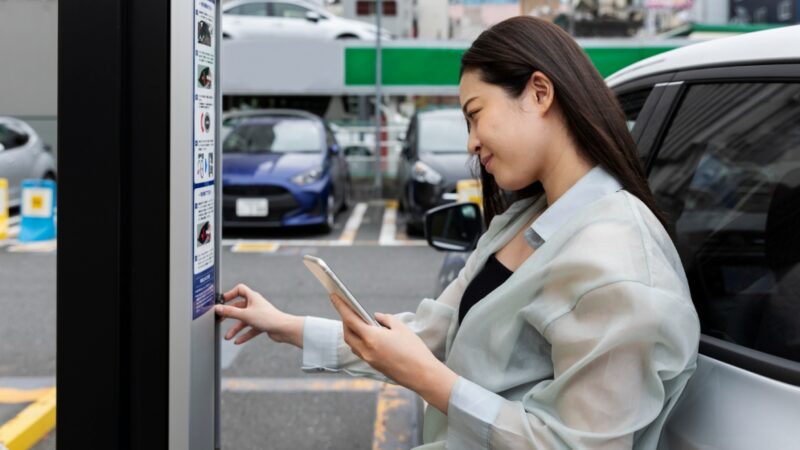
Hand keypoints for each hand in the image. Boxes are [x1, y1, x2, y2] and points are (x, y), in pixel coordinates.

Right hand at [216, 284, 303, 346]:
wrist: (284, 329)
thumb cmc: (268, 318)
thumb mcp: (245, 315)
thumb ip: (230, 312)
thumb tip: (217, 308)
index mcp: (252, 297)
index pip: (239, 290)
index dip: (230, 294)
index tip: (222, 301)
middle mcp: (255, 305)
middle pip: (239, 307)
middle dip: (229, 314)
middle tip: (220, 320)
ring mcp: (259, 315)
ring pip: (244, 320)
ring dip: (235, 328)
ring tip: (227, 337)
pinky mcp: (262, 324)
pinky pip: (250, 329)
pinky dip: (244, 335)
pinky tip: (237, 341)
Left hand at [329, 294, 457, 413]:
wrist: (422, 375)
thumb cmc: (414, 350)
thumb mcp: (401, 328)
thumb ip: (386, 319)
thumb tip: (376, 317)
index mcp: (371, 338)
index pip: (350, 319)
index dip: (341, 306)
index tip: (334, 296)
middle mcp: (366, 350)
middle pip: (348, 333)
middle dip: (345, 319)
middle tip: (347, 308)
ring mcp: (369, 359)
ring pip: (352, 343)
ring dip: (351, 331)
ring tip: (356, 320)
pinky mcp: (374, 366)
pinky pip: (360, 351)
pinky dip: (359, 341)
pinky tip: (366, 335)